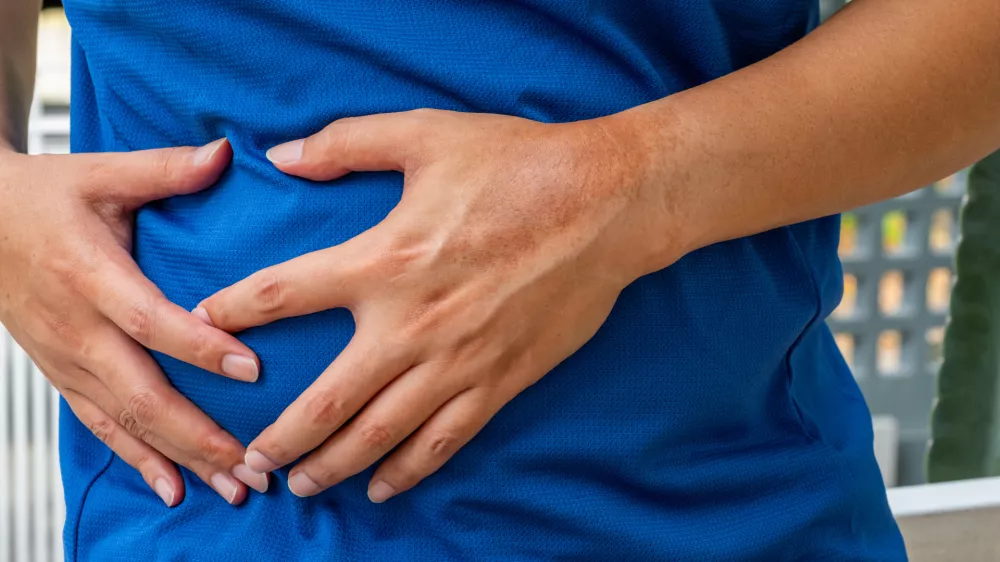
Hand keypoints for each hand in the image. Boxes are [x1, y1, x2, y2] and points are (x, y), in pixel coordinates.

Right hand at [0, 140, 267, 505]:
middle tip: (254, 464)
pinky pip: (100, 427)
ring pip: (126, 423)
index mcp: (90, 275)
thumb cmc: (42, 197)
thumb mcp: (100, 174)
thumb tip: (225, 153)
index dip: (201, 347)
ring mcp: (65, 360)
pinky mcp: (61, 375)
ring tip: (232, 489)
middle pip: (142, 393)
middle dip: (200, 435)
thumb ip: (165, 168)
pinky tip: (174, 488)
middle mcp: (76, 328)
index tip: (252, 371)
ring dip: (181, 459)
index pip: (151, 320)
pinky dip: (138, 460)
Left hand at [198, 109, 670, 500]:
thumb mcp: (427, 135)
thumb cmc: (518, 166)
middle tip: (247, 461)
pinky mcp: (499, 381)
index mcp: (384, 260)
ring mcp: (457, 362)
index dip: (233, 312)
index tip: (203, 326)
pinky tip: (382, 488)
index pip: (284, 295)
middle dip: (278, 437)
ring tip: (299, 486)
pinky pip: (443, 442)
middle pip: (324, 399)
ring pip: (379, 434)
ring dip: (332, 466)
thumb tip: (282, 154)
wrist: (607, 206)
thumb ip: (347, 143)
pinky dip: (408, 472)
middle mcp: (411, 325)